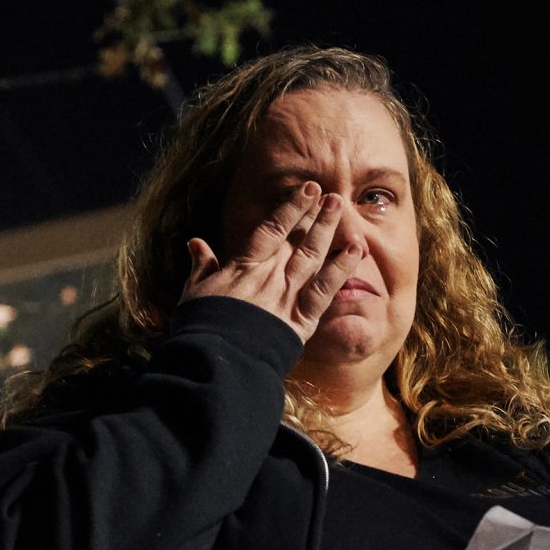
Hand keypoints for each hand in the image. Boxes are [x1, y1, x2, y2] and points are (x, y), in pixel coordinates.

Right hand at [182, 180, 363, 343]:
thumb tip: (195, 242)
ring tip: (340, 207)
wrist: (218, 359)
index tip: (307, 190)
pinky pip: (325, 290)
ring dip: (328, 230)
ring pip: (312, 255)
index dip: (291, 208)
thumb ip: (200, 266)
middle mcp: (270, 275)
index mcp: (244, 266)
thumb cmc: (202, 327)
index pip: (271, 229)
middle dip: (315, 215)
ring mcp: (288, 295)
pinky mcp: (301, 319)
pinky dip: (341, 269)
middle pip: (297, 238)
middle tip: (331, 195)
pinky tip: (355, 251)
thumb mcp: (195, 292)